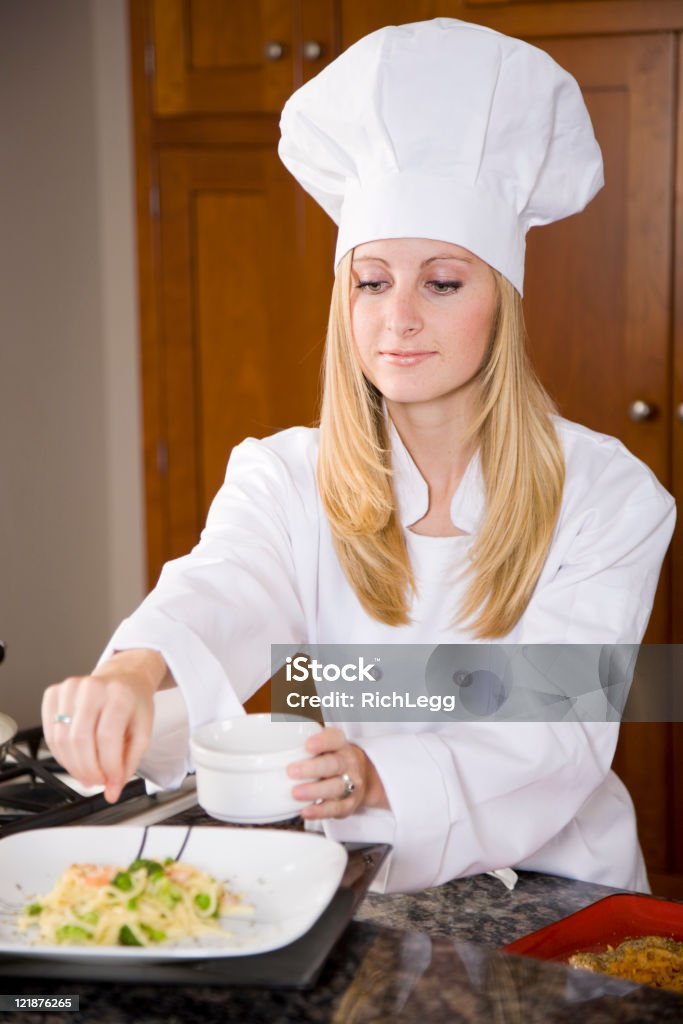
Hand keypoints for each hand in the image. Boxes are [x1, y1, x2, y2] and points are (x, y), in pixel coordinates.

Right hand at [41, 650, 167, 803]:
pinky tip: (75, 757)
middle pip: (80, 740)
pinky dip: (61, 754)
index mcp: (119, 694)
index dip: (108, 767)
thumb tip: (111, 791)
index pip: (107, 737)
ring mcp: (70, 688)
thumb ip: (129, 764)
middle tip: (98, 780)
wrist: (123, 679)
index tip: (112, 781)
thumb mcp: (142, 732)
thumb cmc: (133, 704)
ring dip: (73, 766)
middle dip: (88, 770)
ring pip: (62, 740)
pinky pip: (50, 734)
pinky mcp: (54, 693)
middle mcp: (92, 687)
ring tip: (88, 772)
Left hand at [286, 726, 388, 819]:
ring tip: (295, 793)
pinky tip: (306, 811)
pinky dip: (320, 811)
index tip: (307, 746)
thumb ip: (302, 745)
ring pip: (336, 787)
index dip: (322, 741)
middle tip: (291, 771)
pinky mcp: (349, 804)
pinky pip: (336, 808)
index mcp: (340, 744)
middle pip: (333, 764)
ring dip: (314, 791)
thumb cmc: (332, 759)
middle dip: (312, 768)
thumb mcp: (324, 746)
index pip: (334, 739)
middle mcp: (348, 762)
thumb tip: (264, 748)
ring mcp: (352, 783)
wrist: (363, 778)